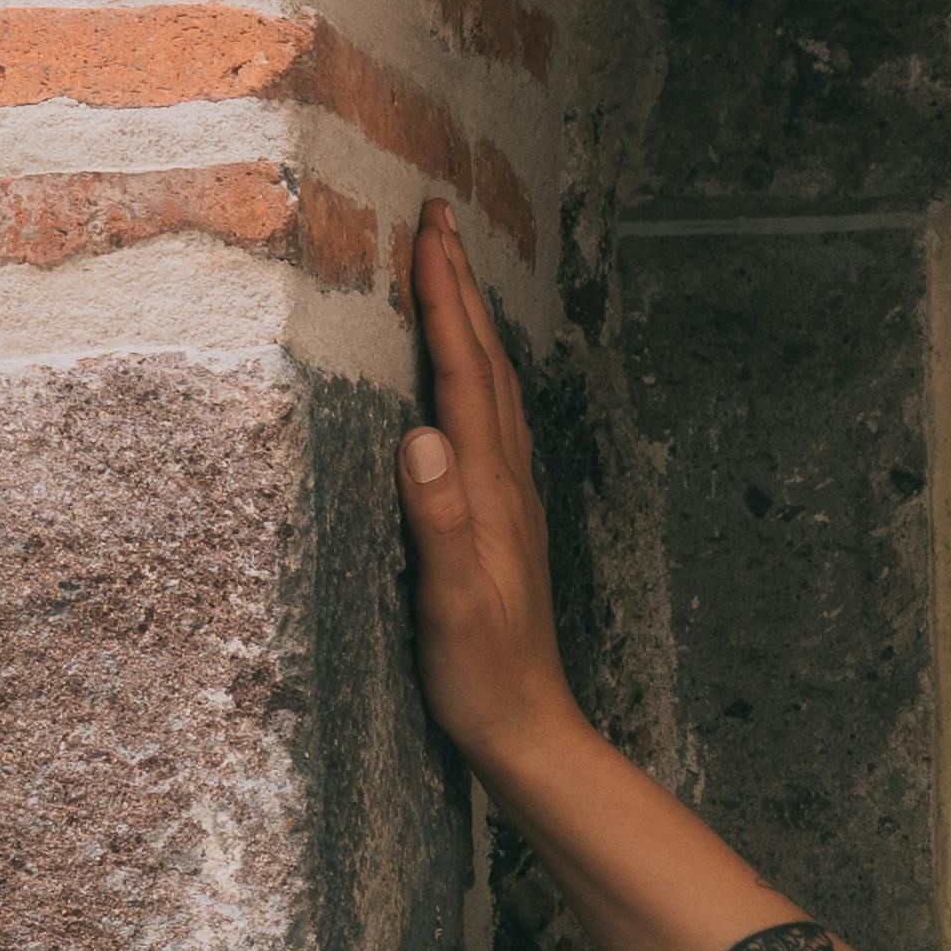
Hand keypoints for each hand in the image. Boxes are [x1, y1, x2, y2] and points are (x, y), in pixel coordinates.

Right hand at [398, 204, 579, 791]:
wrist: (528, 731)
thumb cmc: (482, 676)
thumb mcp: (451, 602)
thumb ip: (439, 521)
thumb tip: (421, 437)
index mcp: (489, 490)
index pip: (464, 374)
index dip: (445, 300)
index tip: (428, 232)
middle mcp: (505, 483)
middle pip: (485, 364)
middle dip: (461, 288)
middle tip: (438, 219)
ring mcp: (507, 502)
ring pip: (490, 389)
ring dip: (469, 325)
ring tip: (448, 276)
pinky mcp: (498, 524)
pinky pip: (486, 425)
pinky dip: (471, 378)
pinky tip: (462, 384)